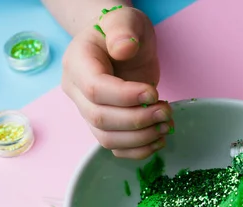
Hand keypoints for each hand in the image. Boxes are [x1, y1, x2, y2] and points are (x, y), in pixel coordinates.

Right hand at [62, 6, 172, 158]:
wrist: (122, 45)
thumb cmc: (123, 31)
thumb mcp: (126, 19)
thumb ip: (123, 29)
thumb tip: (123, 47)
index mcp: (77, 63)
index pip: (95, 89)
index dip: (126, 97)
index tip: (153, 93)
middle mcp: (76, 91)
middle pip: (100, 118)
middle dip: (138, 120)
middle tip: (166, 112)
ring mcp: (87, 111)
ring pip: (107, 139)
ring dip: (141, 138)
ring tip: (166, 124)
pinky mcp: (103, 126)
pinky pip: (116, 148)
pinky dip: (139, 150)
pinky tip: (159, 139)